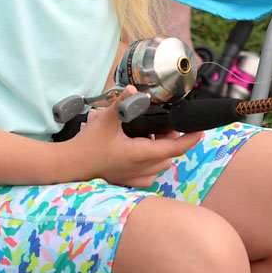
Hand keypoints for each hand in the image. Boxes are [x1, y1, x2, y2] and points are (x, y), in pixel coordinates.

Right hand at [67, 86, 201, 187]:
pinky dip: (151, 163)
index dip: (190, 139)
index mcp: (141, 154)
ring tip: (151, 135)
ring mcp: (135, 178)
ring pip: (160, 166)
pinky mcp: (128, 182)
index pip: (175, 148)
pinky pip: (149, 175)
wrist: (70, 166)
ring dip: (161, 151)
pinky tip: (140, 152)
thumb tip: (133, 90)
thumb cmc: (88, 146)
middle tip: (164, 124)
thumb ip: (121, 104)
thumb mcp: (105, 121)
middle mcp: (142, 169)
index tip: (200, 129)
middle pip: (169, 155)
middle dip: (172, 140)